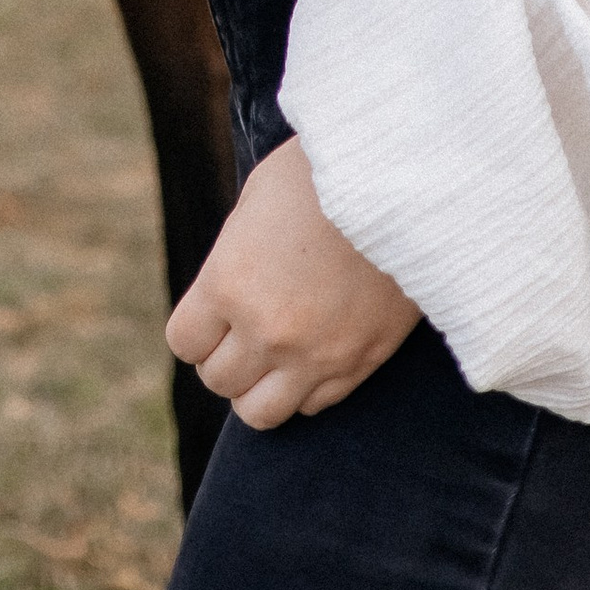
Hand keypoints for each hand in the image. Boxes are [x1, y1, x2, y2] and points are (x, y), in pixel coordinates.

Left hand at [166, 139, 418, 427]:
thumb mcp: (257, 198)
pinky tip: (313, 351)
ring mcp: (314, 355)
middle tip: (243, 330)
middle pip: (219, 381)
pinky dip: (305, 388)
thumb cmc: (322, 176)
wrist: (404, 180)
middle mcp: (265, 330)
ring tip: (273, 354)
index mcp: (229, 282)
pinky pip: (314, 405)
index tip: (212, 313)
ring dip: (258, 386)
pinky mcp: (359, 364)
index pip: (185, 343)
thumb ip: (233, 255)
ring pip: (260, 413)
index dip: (196, 329)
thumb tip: (223, 289)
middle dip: (224, 357)